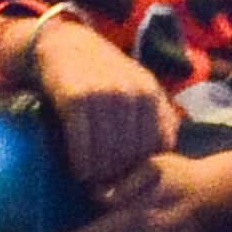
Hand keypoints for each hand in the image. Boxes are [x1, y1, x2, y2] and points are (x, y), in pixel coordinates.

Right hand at [31, 16, 179, 192]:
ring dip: (100, 174)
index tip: (132, 178)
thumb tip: (167, 150)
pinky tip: (79, 171)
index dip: (145, 167)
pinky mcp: (75, 99)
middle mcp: (131, 93)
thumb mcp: (138, 86)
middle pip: (132, 152)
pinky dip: (81, 163)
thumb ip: (158, 114)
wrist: (64, 45)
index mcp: (151, 92)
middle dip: (121, 174)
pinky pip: (81, 143)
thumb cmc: (104, 74)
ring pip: (108, 152)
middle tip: (109, 186)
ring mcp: (104, 95)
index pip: (157, 145)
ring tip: (94, 183)